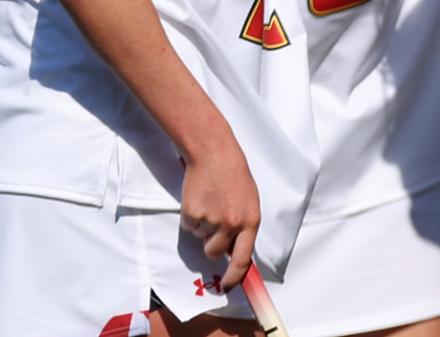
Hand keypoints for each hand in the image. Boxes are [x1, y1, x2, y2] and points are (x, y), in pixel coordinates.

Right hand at [181, 139, 260, 290]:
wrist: (213, 152)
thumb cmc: (233, 174)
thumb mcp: (248, 201)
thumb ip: (243, 225)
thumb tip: (234, 249)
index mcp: (251, 221)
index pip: (243, 260)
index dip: (234, 277)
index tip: (226, 286)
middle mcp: (232, 224)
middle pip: (215, 253)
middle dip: (211, 244)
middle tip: (212, 222)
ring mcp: (212, 219)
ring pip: (200, 237)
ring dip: (202, 224)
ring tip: (208, 201)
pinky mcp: (193, 213)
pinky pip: (188, 225)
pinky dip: (190, 215)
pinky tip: (198, 197)